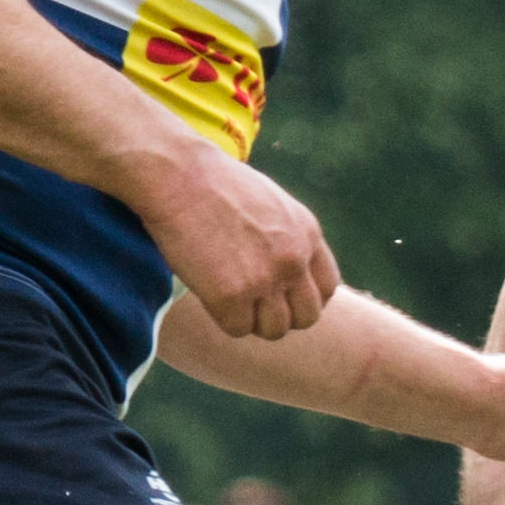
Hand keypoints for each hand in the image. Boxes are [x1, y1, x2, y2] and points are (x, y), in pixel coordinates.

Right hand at [137, 145, 339, 340]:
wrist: (179, 175)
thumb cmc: (215, 183)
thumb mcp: (272, 203)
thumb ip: (289, 237)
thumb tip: (288, 269)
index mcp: (308, 235)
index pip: (326, 288)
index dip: (303, 298)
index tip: (280, 295)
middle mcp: (294, 260)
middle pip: (307, 317)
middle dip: (281, 315)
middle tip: (253, 302)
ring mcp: (265, 280)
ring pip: (274, 330)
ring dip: (252, 320)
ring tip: (229, 297)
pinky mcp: (231, 296)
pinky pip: (238, 329)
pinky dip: (223, 318)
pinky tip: (209, 292)